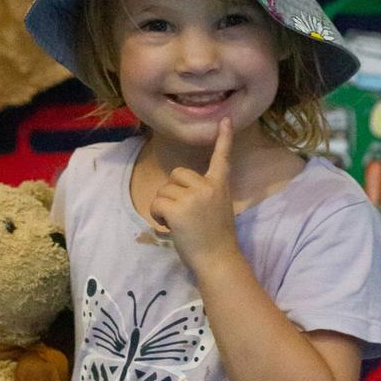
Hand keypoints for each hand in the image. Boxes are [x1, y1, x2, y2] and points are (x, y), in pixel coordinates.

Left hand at [148, 119, 240, 274]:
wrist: (218, 260)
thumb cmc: (216, 241)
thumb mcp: (218, 210)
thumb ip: (205, 195)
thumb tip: (180, 192)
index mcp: (220, 186)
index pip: (222, 158)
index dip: (223, 138)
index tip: (224, 120)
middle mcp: (208, 186)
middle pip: (177, 174)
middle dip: (173, 191)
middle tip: (181, 213)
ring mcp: (193, 197)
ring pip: (165, 189)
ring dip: (164, 205)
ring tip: (176, 223)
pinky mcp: (178, 209)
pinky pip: (157, 202)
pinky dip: (157, 215)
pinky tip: (167, 226)